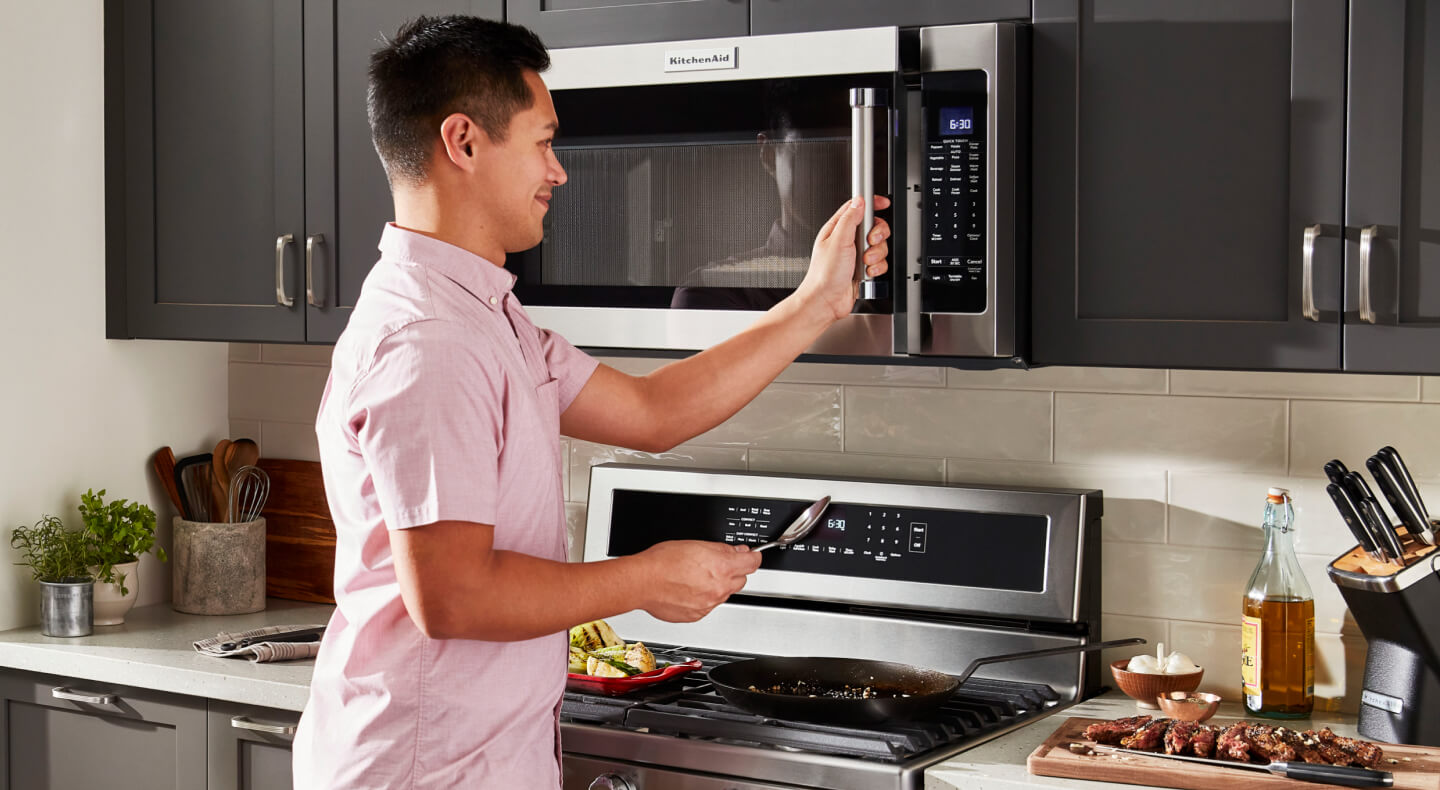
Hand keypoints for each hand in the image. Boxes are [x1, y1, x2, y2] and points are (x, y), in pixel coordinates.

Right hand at [637, 541, 762, 622]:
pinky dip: (702, 599)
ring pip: (723, 594)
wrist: (643, 581)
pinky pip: (708, 606)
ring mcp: (709, 604)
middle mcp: (719, 588)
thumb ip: (722, 550)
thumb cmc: (663, 561)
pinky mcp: (697, 615)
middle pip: (741, 580)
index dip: (752, 557)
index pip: (753, 562)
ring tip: (695, 577)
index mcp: (722, 567)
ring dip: (716, 586)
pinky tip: (687, 589)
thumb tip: (737, 552)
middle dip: (733, 572)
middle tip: (716, 565)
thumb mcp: (696, 544)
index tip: (750, 556)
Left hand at [794, 195, 891, 321]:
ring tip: (863, 262)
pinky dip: (876, 268)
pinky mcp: (863, 268)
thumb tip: (859, 201)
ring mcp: (856, 255)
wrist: (826, 301)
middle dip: (877, 235)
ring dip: (875, 255)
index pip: (857, 208)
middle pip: (874, 227)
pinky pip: (880, 262)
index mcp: (837, 229)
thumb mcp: (838, 240)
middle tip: (869, 242)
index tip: (883, 203)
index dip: (872, 204)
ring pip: (879, 246)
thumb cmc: (824, 274)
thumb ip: (850, 219)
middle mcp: (847, 240)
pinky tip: (866, 273)